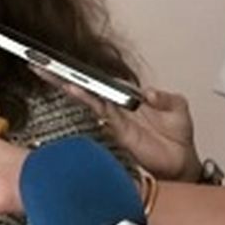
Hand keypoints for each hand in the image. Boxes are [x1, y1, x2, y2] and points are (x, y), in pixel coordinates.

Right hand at [33, 70, 197, 181]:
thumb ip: (165, 97)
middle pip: (86, 88)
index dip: (83, 72)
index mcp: (127, 98)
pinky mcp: (117, 130)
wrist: (182, 163)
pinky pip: (100, 112)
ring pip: (87, 98)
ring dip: (70, 86)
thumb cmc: (177, 137)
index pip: (101, 81)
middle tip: (42, 64)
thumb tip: (149, 93)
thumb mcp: (178, 108)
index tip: (65, 61)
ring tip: (54, 74)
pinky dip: (87, 100)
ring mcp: (115, 119)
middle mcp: (117, 107)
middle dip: (63, 76)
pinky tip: (76, 91)